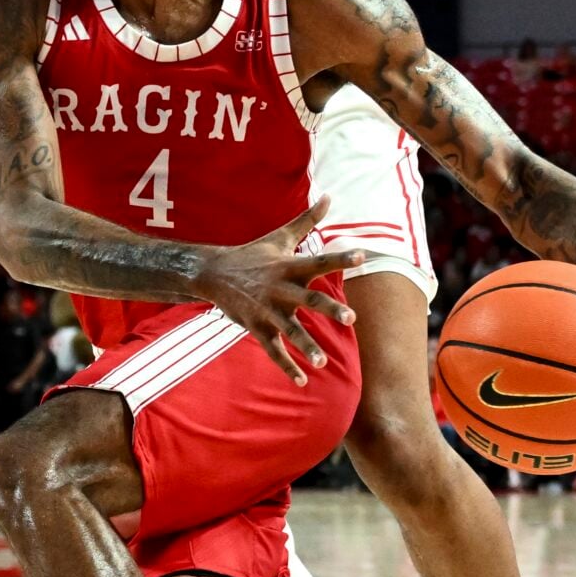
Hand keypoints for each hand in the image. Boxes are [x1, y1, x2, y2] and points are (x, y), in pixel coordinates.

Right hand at [193, 198, 364, 384]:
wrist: (213, 273)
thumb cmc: (254, 253)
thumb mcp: (280, 236)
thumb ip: (308, 220)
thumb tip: (330, 195)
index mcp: (289, 266)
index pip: (319, 260)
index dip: (340, 258)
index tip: (362, 256)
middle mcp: (280, 288)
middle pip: (308, 300)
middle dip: (329, 309)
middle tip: (351, 318)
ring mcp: (267, 310)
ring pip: (289, 330)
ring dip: (306, 346)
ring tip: (321, 362)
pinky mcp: (256, 327)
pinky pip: (273, 350)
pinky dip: (286, 366)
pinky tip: (302, 381)